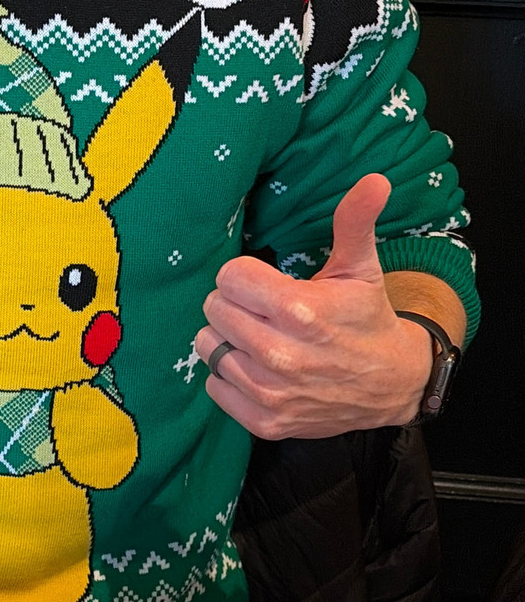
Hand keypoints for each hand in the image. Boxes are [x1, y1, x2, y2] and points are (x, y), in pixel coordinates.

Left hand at [194, 174, 431, 439]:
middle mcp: (279, 354)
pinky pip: (214, 385)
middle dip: (235, 304)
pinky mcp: (263, 421)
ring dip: (229, 340)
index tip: (266, 284)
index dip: (245, 276)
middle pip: (213, 308)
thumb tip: (374, 180)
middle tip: (264, 311)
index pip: (228, 277)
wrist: (392, 386)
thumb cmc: (366, 320)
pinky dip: (230, 377)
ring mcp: (269, 392)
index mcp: (298, 310)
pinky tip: (259, 369)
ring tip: (261, 338)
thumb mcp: (360, 269)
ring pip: (208, 346)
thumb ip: (354, 222)